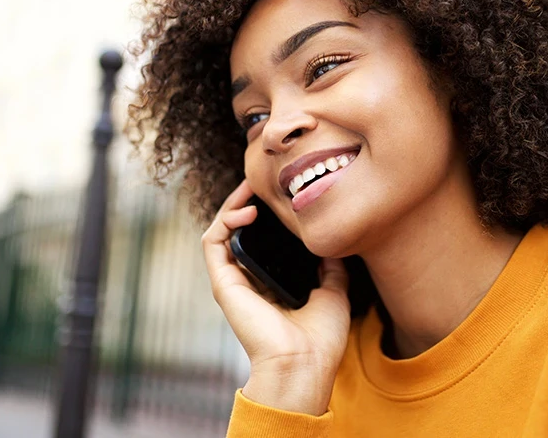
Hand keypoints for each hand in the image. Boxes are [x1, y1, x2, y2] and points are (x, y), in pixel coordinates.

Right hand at [201, 180, 350, 414]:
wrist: (303, 365)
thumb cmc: (320, 339)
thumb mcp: (334, 292)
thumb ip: (332, 266)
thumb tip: (336, 243)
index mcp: (271, 284)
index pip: (263, 241)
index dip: (270, 215)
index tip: (285, 194)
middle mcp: (249, 281)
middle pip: (240, 232)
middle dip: (249, 202)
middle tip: (266, 181)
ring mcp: (233, 281)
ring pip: (221, 231)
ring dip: (233, 204)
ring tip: (252, 187)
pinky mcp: (222, 283)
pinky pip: (212, 242)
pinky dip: (225, 220)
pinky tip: (247, 209)